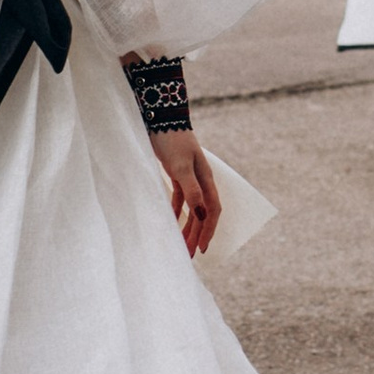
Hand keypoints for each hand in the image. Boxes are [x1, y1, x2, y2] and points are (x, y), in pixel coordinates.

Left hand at [155, 131, 221, 257]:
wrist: (161, 118)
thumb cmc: (173, 141)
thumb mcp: (181, 167)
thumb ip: (191, 190)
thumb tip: (201, 215)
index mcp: (206, 179)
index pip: (212, 210)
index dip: (208, 230)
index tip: (202, 248)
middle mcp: (201, 180)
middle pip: (202, 213)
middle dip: (197, 235)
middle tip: (190, 255)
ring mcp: (189, 177)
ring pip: (191, 208)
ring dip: (187, 226)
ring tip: (181, 244)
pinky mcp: (177, 173)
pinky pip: (180, 198)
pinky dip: (176, 211)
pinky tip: (170, 221)